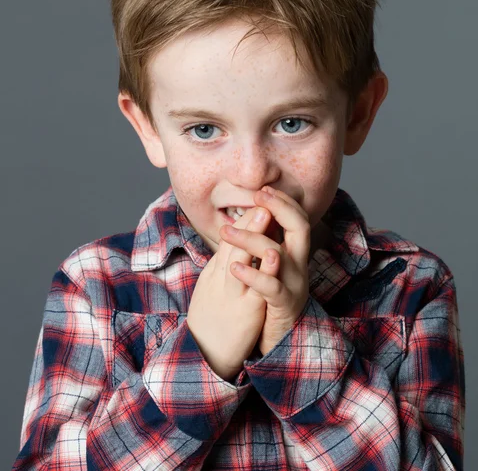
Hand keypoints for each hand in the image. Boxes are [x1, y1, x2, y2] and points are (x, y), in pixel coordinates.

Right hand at [187, 205, 271, 380]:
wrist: (201, 357)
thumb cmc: (210, 321)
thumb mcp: (213, 288)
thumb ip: (224, 268)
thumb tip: (236, 249)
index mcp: (215, 273)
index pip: (230, 239)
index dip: (245, 218)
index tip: (259, 200)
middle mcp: (220, 278)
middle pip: (232, 241)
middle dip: (248, 217)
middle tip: (261, 195)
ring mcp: (231, 294)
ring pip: (239, 258)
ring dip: (253, 234)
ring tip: (264, 212)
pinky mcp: (244, 312)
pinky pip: (256, 288)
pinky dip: (264, 270)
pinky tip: (276, 256)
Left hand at [219, 186, 310, 356]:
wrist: (276, 339)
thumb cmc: (267, 299)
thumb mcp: (268, 268)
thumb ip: (265, 243)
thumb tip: (254, 216)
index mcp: (294, 254)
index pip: (296, 217)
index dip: (282, 201)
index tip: (262, 190)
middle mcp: (299, 265)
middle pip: (300, 227)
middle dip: (279, 208)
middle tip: (258, 197)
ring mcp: (294, 285)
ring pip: (279, 254)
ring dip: (252, 239)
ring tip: (226, 232)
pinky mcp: (284, 305)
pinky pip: (271, 287)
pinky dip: (253, 275)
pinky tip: (234, 269)